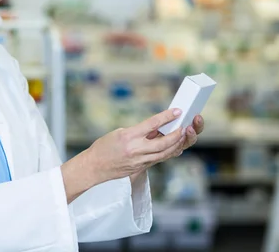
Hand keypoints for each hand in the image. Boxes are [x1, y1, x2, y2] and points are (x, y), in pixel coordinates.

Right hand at [87, 109, 202, 184]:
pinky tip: (173, 147)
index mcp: (129, 136)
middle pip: (163, 142)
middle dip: (177, 135)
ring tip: (182, 136)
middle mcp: (136, 149)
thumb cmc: (104, 147)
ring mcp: (140, 160)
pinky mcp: (141, 167)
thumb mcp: (120, 132)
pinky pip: (158, 159)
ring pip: (164, 153)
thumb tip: (154, 129)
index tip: (176, 111)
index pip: (152, 124)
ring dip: (176, 144)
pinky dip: (168, 152)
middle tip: (184, 127)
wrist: (94, 166)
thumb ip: (138, 131)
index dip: (167, 116)